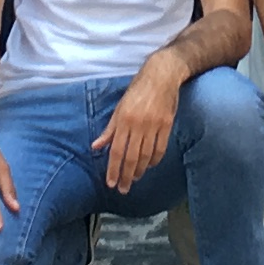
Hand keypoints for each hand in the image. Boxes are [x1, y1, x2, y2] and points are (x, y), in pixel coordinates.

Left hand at [95, 63, 182, 188]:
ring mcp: (154, 125)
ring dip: (139, 170)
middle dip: (126, 175)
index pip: (116, 150)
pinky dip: (154, 160)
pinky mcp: (167, 125)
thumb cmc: (137, 90)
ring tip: (134, 179)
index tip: (111, 183)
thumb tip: (96, 146)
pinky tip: (149, 166)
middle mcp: (138, 124)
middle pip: (131, 157)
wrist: (161, 75)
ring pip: (146, 155)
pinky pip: (160, 149)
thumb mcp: (119, 107)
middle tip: (123, 189)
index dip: (113, 169)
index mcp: (123, 120)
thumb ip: (109, 129)